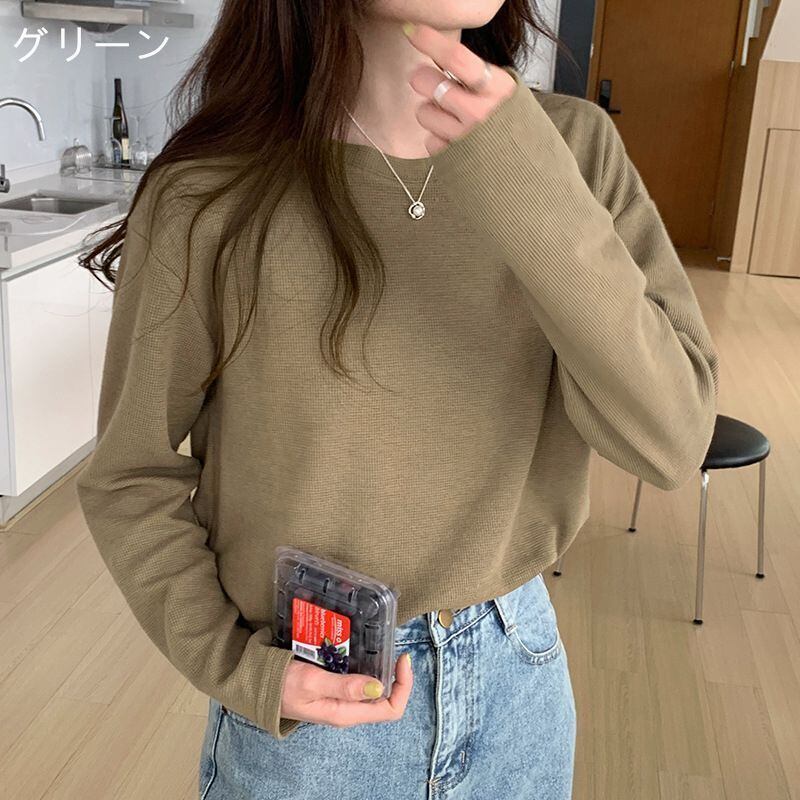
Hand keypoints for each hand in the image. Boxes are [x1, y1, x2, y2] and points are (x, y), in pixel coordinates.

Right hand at [280, 652, 412, 727]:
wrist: (257, 685)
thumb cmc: (281, 685)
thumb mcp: (312, 682)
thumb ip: (344, 686)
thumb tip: (378, 687)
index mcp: (346, 713)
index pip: (390, 709)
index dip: (403, 686)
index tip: (402, 658)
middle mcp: (348, 709)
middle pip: (386, 697)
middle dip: (394, 672)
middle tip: (391, 644)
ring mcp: (342, 699)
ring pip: (373, 685)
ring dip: (380, 665)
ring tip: (378, 640)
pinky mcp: (335, 687)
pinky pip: (358, 678)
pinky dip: (364, 662)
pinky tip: (359, 644)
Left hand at [401, 21, 516, 155]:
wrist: (524, 163)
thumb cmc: (508, 121)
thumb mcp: (502, 89)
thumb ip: (474, 73)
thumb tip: (439, 53)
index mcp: (497, 88)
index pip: (458, 59)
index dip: (432, 42)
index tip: (413, 32)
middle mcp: (481, 113)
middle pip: (432, 85)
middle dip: (423, 78)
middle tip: (424, 79)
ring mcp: (466, 138)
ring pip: (424, 113)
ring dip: (430, 111)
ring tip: (447, 114)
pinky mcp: (454, 159)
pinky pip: (430, 141)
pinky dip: (436, 138)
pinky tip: (451, 137)